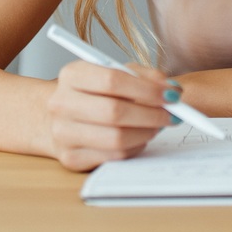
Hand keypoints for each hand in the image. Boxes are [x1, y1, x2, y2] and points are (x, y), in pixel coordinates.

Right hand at [42, 60, 176, 171]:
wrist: (59, 117)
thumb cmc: (94, 93)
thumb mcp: (115, 73)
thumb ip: (144, 76)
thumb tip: (171, 89)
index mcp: (72, 75)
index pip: (112, 80)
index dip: (147, 89)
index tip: (171, 94)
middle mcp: (62, 103)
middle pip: (114, 112)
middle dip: (151, 114)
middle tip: (172, 114)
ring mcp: (63, 134)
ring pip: (116, 138)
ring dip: (146, 132)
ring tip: (157, 125)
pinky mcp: (71, 158)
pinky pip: (114, 156)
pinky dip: (135, 147)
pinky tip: (140, 137)